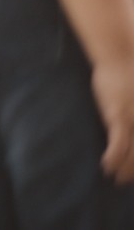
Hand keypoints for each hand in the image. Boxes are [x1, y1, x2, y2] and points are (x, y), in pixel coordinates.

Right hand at [97, 59, 133, 182]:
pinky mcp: (119, 117)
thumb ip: (131, 106)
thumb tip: (126, 110)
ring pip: (133, 153)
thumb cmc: (130, 70)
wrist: (122, 57)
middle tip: (127, 180)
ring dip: (126, 169)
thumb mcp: (133, 94)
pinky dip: (114, 157)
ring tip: (118, 179)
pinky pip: (118, 144)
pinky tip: (107, 166)